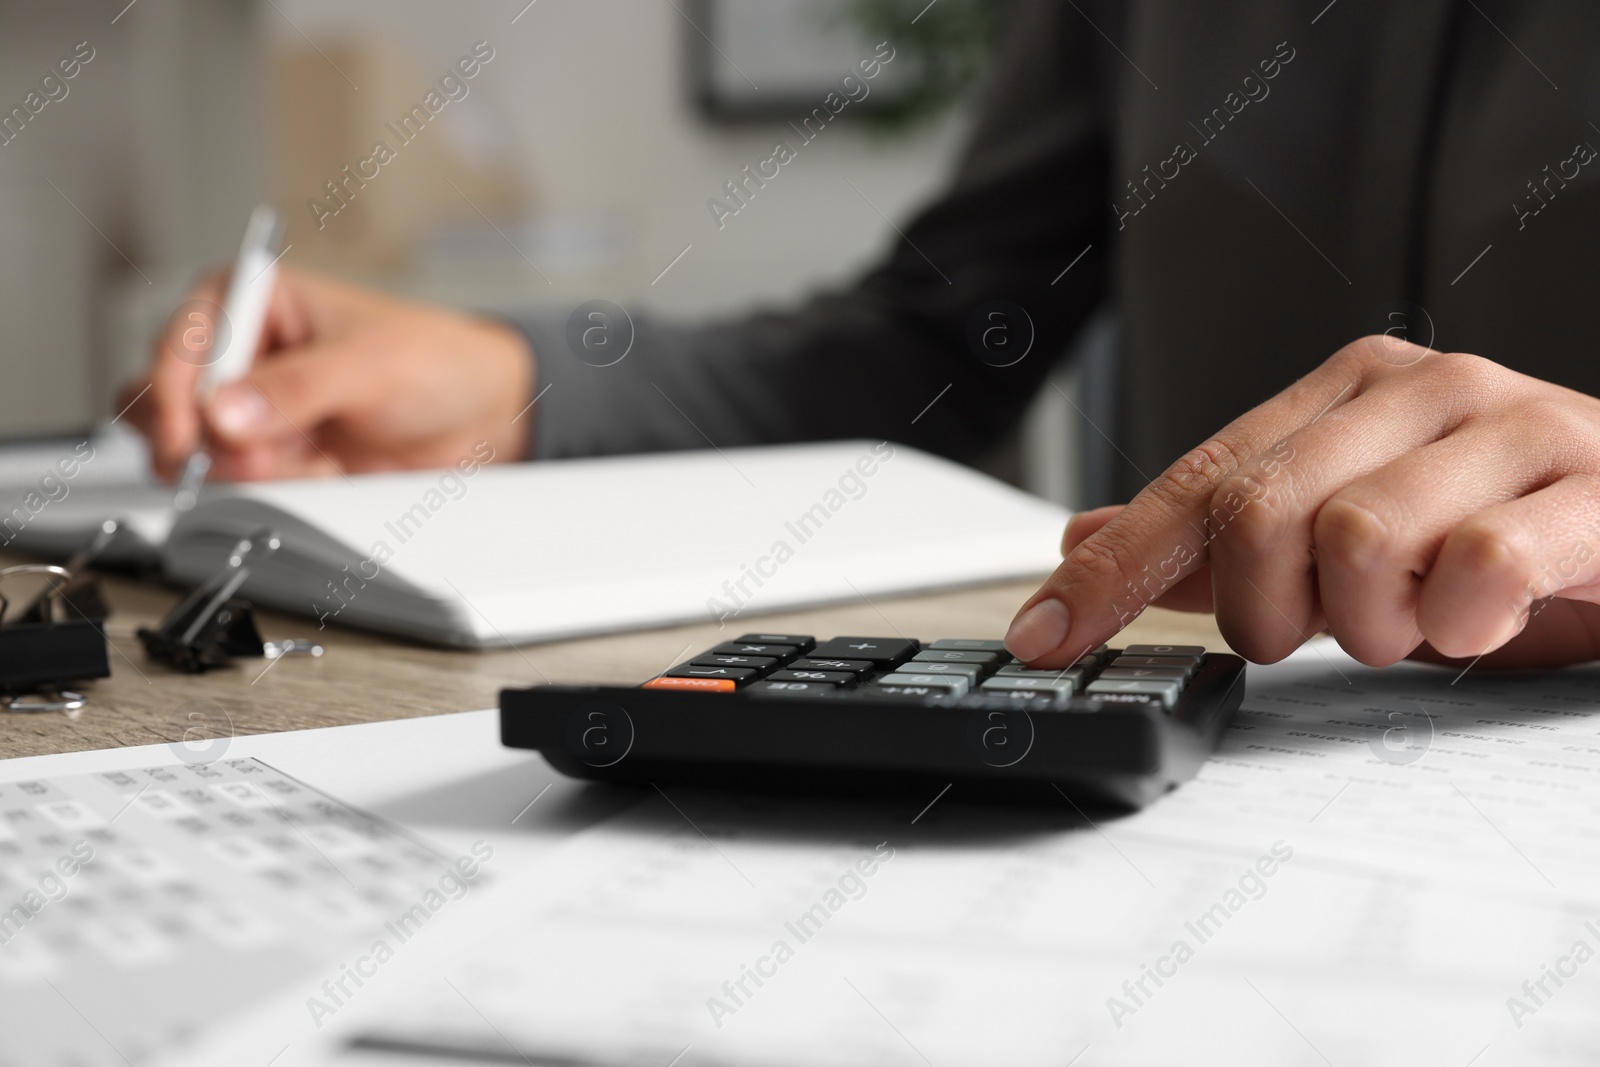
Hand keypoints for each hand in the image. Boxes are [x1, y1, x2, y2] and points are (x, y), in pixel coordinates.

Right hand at [120, 267, 533, 480]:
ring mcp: (253, 407)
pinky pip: (240, 480)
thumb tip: (227, 412)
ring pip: (197, 448)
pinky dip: (275, 485)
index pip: (183, 342)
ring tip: (309, 461)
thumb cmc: (434, 361)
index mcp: (252, 299)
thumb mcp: (368, 366)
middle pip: (169, 399)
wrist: (479, 417)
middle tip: (254, 458)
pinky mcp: (272, 452)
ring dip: (245, 467)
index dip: (176, 391)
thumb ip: (296, 388)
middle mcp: (242, 352)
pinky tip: (323, 470)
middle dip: (207, 438)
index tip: (192, 435)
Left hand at [1005, 337, 1599, 669]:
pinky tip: (1477, 619)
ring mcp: (1514, 429)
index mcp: (1349, 392)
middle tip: (1319, 629)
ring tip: (1419, 619)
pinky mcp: (1599, 489)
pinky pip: (1481, 564)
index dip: (1112, 568)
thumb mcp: (1344, 543)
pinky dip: (1460, 619)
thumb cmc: (1501, 534)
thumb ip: (1219, 541)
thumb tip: (1082, 542)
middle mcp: (1424, 390)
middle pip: (1257, 514)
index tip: (1042, 637)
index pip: (1195, 481)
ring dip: (1372, 622)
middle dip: (1267, 610)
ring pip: (1356, 540)